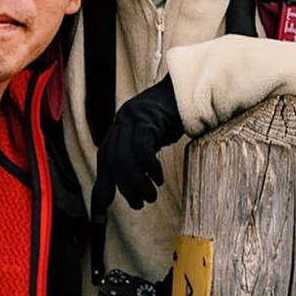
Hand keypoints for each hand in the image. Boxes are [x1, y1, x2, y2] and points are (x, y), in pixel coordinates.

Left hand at [92, 75, 184, 211]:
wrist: (191, 90)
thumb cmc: (174, 117)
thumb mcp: (152, 137)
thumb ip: (137, 155)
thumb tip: (128, 185)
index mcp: (120, 126)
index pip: (105, 158)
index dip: (103, 182)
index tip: (104, 205)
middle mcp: (122, 120)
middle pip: (113, 159)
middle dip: (124, 186)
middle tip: (139, 203)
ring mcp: (132, 116)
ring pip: (125, 156)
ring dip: (137, 182)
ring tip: (150, 196)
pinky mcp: (147, 116)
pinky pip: (141, 147)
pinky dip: (148, 167)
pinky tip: (158, 178)